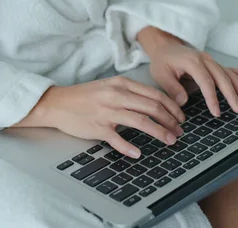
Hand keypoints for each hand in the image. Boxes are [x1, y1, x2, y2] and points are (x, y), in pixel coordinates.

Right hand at [16, 76, 184, 157]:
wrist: (57, 103)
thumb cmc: (85, 96)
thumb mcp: (110, 86)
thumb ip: (131, 92)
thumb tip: (155, 104)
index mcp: (122, 84)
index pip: (155, 94)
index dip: (172, 107)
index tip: (180, 117)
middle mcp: (117, 95)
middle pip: (152, 107)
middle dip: (170, 120)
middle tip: (180, 131)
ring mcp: (107, 111)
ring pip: (140, 121)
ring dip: (159, 132)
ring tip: (170, 140)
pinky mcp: (97, 127)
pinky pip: (117, 138)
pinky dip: (129, 147)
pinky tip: (138, 153)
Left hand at [137, 27, 237, 116]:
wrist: (166, 46)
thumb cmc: (163, 61)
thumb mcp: (160, 74)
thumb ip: (171, 88)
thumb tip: (183, 102)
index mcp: (193, 62)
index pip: (206, 81)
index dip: (212, 97)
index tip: (216, 112)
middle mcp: (206, 60)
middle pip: (223, 78)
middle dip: (232, 95)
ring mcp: (213, 61)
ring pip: (231, 75)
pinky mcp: (216, 65)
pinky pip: (233, 71)